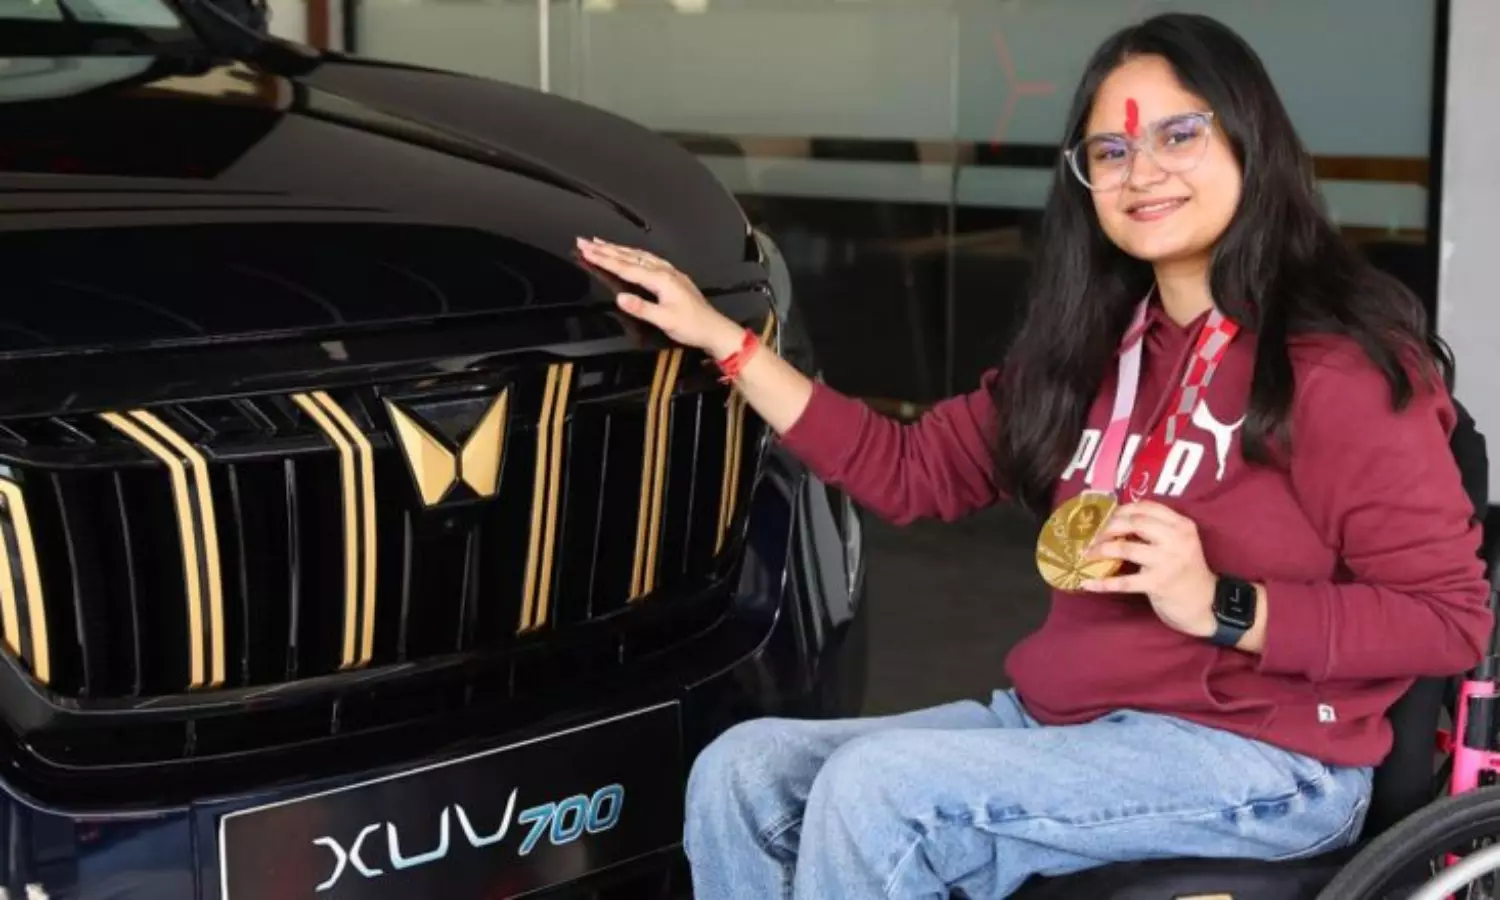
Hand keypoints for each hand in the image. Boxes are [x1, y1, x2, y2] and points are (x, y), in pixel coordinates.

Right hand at [576, 237, 743, 357]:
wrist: (713, 328)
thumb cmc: (692, 326)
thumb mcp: (665, 321)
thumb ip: (641, 308)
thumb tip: (620, 298)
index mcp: (661, 280)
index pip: (626, 267)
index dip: (604, 259)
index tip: (586, 251)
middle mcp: (664, 272)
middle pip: (630, 256)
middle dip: (605, 248)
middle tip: (585, 242)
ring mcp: (669, 273)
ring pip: (639, 255)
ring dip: (618, 248)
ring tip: (601, 243)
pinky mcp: (673, 277)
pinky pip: (649, 259)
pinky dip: (633, 253)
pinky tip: (630, 252)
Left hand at [1081, 501, 1218, 638]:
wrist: (1207, 604)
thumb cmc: (1186, 571)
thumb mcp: (1179, 543)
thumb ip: (1157, 530)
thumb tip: (1117, 521)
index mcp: (1182, 525)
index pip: (1147, 507)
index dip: (1122, 509)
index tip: (1105, 516)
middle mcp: (1177, 539)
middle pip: (1134, 523)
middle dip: (1108, 526)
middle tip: (1091, 534)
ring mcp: (1168, 561)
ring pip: (1126, 548)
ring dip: (1100, 550)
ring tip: (1086, 554)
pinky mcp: (1158, 584)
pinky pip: (1124, 581)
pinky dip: (1102, 583)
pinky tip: (1086, 582)